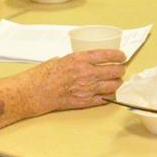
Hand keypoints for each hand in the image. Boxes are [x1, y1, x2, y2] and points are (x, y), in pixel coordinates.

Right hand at [0, 49, 127, 128]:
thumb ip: (76, 61)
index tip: (122, 56)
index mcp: (81, 59)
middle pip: (115, 71)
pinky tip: (108, 93)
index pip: (108, 55)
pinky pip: (104, 99)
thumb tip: (85, 62)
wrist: (35, 92)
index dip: (119, 56)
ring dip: (117, 83)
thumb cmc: (43, 74)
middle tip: (120, 70)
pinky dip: (108, 96)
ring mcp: (87, 89)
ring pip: (113, 86)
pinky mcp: (84, 101)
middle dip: (120, 70)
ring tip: (116, 82)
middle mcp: (87, 73)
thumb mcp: (61, 59)